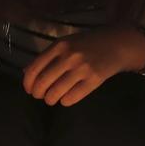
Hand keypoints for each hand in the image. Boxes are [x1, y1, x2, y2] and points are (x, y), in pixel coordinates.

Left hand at [23, 27, 144, 105]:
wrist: (117, 44)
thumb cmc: (88, 44)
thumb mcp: (66, 44)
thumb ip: (47, 57)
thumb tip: (27, 73)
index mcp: (59, 46)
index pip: (35, 68)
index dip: (28, 83)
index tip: (29, 89)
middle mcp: (69, 56)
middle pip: (43, 83)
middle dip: (38, 93)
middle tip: (40, 96)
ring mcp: (82, 69)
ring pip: (55, 93)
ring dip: (50, 99)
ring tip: (52, 99)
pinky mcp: (94, 80)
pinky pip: (72, 97)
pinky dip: (65, 101)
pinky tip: (65, 99)